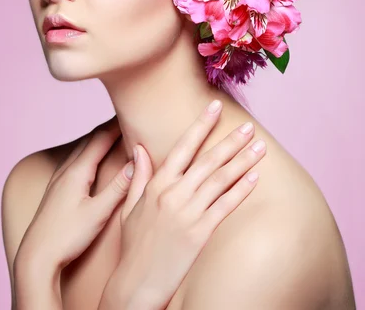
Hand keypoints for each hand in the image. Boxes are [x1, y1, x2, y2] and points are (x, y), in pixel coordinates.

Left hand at [14, 117, 134, 275]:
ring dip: (97, 139)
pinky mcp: (55, 190)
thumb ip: (118, 188)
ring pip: (80, 149)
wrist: (36, 257)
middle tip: (125, 118)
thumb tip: (136, 164)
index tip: (131, 113)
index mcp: (77, 172)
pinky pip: (74, 160)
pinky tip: (89, 159)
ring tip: (111, 133)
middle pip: (89, 140)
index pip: (100, 139)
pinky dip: (87, 151)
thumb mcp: (98, 213)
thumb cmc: (67, 237)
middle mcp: (65, 171)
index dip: (116, 125)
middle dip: (108, 128)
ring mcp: (58, 179)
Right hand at [106, 100, 265, 309]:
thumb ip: (139, 175)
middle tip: (249, 126)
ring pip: (220, 180)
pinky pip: (225, 206)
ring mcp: (187, 213)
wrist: (136, 283)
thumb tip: (138, 148)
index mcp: (157, 184)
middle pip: (208, 160)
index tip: (215, 106)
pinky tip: (254, 179)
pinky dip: (241, 191)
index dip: (201, 125)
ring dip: (242, 161)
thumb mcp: (130, 206)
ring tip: (259, 147)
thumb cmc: (134, 244)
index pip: (182, 146)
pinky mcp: (200, 233)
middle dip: (231, 141)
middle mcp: (173, 193)